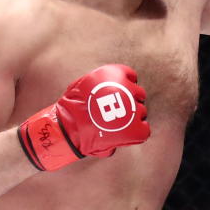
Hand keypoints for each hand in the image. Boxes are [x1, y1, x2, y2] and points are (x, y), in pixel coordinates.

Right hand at [18, 64, 150, 170]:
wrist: (65, 131)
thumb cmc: (71, 109)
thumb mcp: (84, 85)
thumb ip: (101, 84)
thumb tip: (112, 88)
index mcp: (114, 74)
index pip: (130, 76)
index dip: (125, 86)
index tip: (116, 95)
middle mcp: (126, 89)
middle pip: (138, 94)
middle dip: (129, 102)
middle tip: (115, 112)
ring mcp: (132, 110)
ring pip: (142, 112)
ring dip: (132, 118)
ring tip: (113, 125)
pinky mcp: (136, 129)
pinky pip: (144, 130)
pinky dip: (136, 133)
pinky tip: (122, 135)